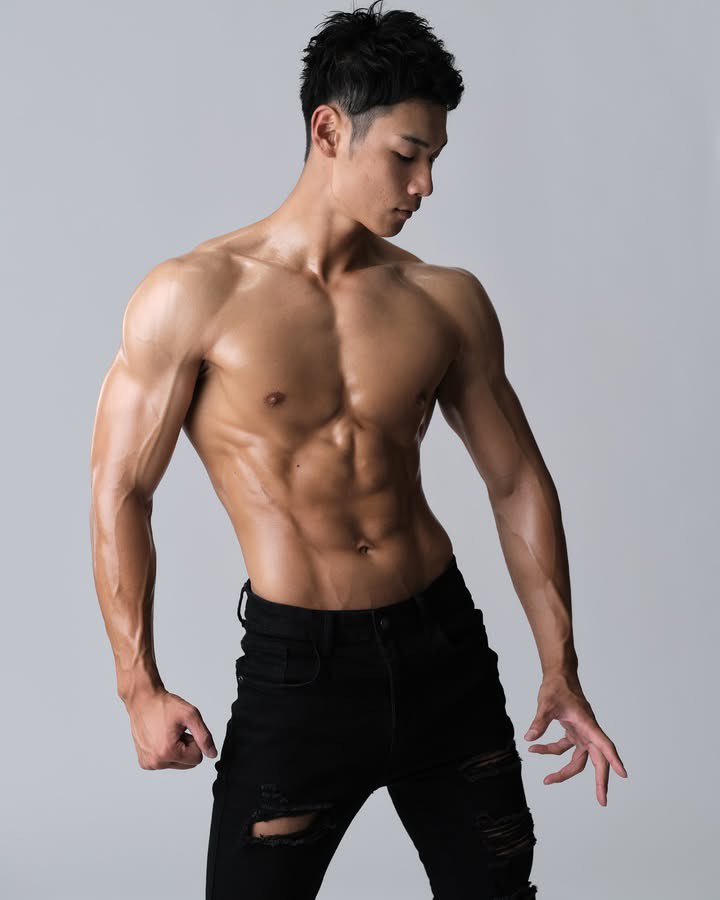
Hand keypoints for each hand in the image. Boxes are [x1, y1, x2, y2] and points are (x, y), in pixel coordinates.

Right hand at [124, 687, 217, 769]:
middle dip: (186, 747)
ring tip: (168, 733)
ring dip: (177, 749)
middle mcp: (155, 762)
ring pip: (177, 763)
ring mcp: (148, 763)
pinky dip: (167, 751)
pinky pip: (166, 762)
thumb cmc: (164, 705)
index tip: (184, 730)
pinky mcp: (144, 762)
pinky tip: (160, 737)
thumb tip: (212, 754)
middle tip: (177, 731)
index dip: (195, 741)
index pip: (197, 758)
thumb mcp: (191, 715)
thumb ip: (204, 737)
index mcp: (167, 753)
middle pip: (187, 764)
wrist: (143, 700)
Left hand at [523, 672, 627, 805]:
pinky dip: (551, 751)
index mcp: (587, 724)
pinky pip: (565, 748)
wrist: (558, 675)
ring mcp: (581, 732)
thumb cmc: (557, 686)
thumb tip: (529, 738)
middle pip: (597, 760)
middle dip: (599, 781)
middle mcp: (588, 731)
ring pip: (579, 759)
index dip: (613, 759)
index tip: (623, 774)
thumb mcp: (546, 703)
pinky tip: (535, 749)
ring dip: (564, 770)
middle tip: (602, 801)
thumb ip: (539, 722)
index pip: (604, 744)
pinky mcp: (573, 731)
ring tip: (547, 780)